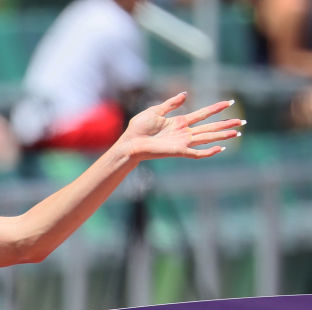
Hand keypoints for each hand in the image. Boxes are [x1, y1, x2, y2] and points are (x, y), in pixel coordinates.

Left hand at [120, 92, 242, 160]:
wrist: (129, 143)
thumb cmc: (138, 129)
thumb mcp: (155, 111)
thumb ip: (171, 104)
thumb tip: (185, 93)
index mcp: (179, 122)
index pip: (203, 114)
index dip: (216, 108)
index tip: (229, 102)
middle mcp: (184, 132)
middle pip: (210, 127)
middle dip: (226, 124)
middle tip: (243, 122)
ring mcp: (183, 142)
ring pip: (208, 138)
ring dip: (223, 135)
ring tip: (238, 132)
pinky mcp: (179, 151)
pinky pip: (197, 153)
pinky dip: (208, 152)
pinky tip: (220, 149)